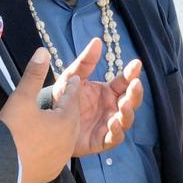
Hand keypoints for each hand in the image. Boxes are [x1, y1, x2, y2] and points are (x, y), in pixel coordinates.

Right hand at [0, 48, 82, 182]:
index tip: (74, 79)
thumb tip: (43, 51)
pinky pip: (56, 155)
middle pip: (72, 119)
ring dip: (62, 128)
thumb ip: (34, 74)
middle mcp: (68, 140)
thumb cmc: (11, 131)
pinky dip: (54, 147)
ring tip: (58, 122)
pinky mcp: (51, 172)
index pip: (72, 98)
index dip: (71, 87)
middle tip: (70, 99)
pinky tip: (48, 145)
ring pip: (66, 138)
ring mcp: (61, 158)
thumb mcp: (21, 98)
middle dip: (70, 108)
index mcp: (65, 120)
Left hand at [51, 38, 143, 156]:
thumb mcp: (72, 78)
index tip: (136, 64)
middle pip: (131, 101)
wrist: (46, 124)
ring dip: (127, 112)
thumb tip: (97, 40)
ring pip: (126, 120)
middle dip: (135, 93)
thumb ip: (85, 62)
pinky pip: (114, 138)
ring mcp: (108, 125)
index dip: (132, 73)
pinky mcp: (101, 141)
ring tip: (124, 105)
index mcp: (108, 92)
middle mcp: (111, 108)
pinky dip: (116, 132)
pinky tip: (113, 123)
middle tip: (135, 84)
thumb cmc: (62, 99)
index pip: (125, 82)